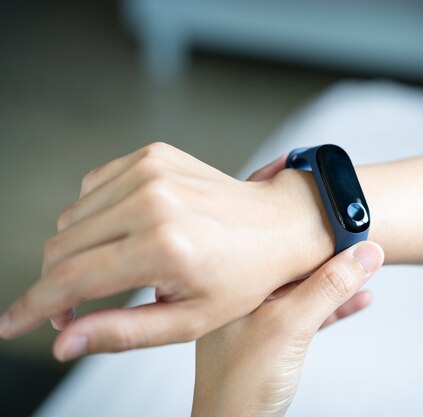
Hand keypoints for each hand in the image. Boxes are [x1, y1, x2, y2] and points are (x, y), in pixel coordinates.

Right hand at [0, 143, 333, 360]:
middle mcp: (152, 202)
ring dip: (75, 250)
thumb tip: (62, 340)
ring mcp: (151, 171)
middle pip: (61, 246)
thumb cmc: (243, 277)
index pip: (70, 280)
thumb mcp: (189, 320)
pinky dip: (95, 215)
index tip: (11, 323)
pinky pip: (93, 187)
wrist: (278, 224)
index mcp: (163, 248)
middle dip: (55, 283)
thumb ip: (121, 332)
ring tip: (109, 271)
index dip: (32, 306)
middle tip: (75, 308)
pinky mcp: (152, 154)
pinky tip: (122, 233)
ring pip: (72, 217)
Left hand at [192, 241, 383, 416]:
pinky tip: (358, 299)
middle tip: (363, 243)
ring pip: (305, 290)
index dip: (318, 237)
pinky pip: (310, 314)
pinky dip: (335, 307)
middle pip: (296, 267)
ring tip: (368, 269)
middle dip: (332, 257)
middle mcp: (245, 298)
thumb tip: (363, 254)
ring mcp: (259, 319)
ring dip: (338, 283)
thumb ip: (328, 288)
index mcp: (236, 284)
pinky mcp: (274, 339)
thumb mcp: (291, 326)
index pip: (281, 248)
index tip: (351, 228)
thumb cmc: (241, 386)